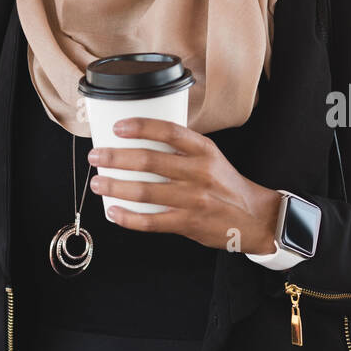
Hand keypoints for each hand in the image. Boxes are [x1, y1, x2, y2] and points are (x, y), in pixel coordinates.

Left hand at [87, 117, 282, 252]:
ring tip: (98, 182)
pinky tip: (113, 212)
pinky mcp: (189, 223)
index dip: (141, 126)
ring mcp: (194, 199)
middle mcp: (199, 172)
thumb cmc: (224, 183)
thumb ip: (181, 148)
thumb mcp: (210, 156)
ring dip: (115, 187)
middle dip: (116, 158)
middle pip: (150, 161)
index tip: (117, 127)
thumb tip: (138, 139)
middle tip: (96, 156)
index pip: (169, 131)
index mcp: (204, 150)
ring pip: (145, 191)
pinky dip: (128, 218)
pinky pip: (152, 221)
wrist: (253, 216)